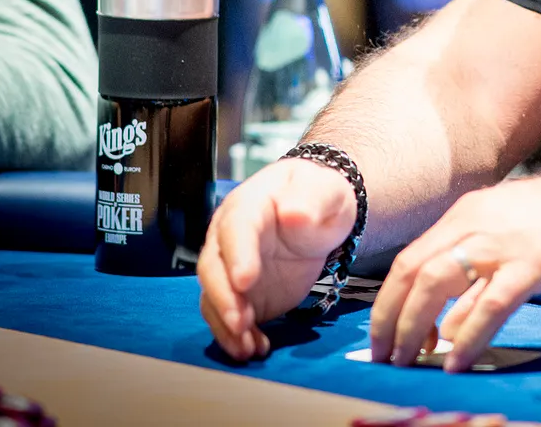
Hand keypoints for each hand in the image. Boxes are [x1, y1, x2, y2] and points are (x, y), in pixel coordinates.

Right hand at [198, 157, 356, 360]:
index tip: (245, 280)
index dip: (238, 255)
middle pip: (213, 268)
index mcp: (249, 206)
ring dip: (226, 325)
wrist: (318, 213)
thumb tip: (294, 213)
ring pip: (215, 298)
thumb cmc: (319, 196)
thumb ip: (313, 200)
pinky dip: (239, 336)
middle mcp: (229, 238)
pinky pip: (230, 317)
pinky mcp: (241, 294)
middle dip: (224, 298)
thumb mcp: (326, 192)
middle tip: (241, 322)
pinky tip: (256, 348)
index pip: (237, 229)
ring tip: (247, 348)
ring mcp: (231, 268)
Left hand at [369, 162, 540, 371]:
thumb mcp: (518, 228)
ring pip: (437, 285)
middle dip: (391, 318)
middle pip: (413, 271)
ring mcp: (504, 241)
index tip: (384, 333)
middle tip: (385, 355)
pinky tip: (456, 359)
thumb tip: (449, 313)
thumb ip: (482, 262)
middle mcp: (478, 221)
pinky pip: (488, 304)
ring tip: (409, 360)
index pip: (411, 257)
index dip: (390, 300)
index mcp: (471, 211)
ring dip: (415, 328)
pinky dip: (466, 336)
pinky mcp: (534, 262)